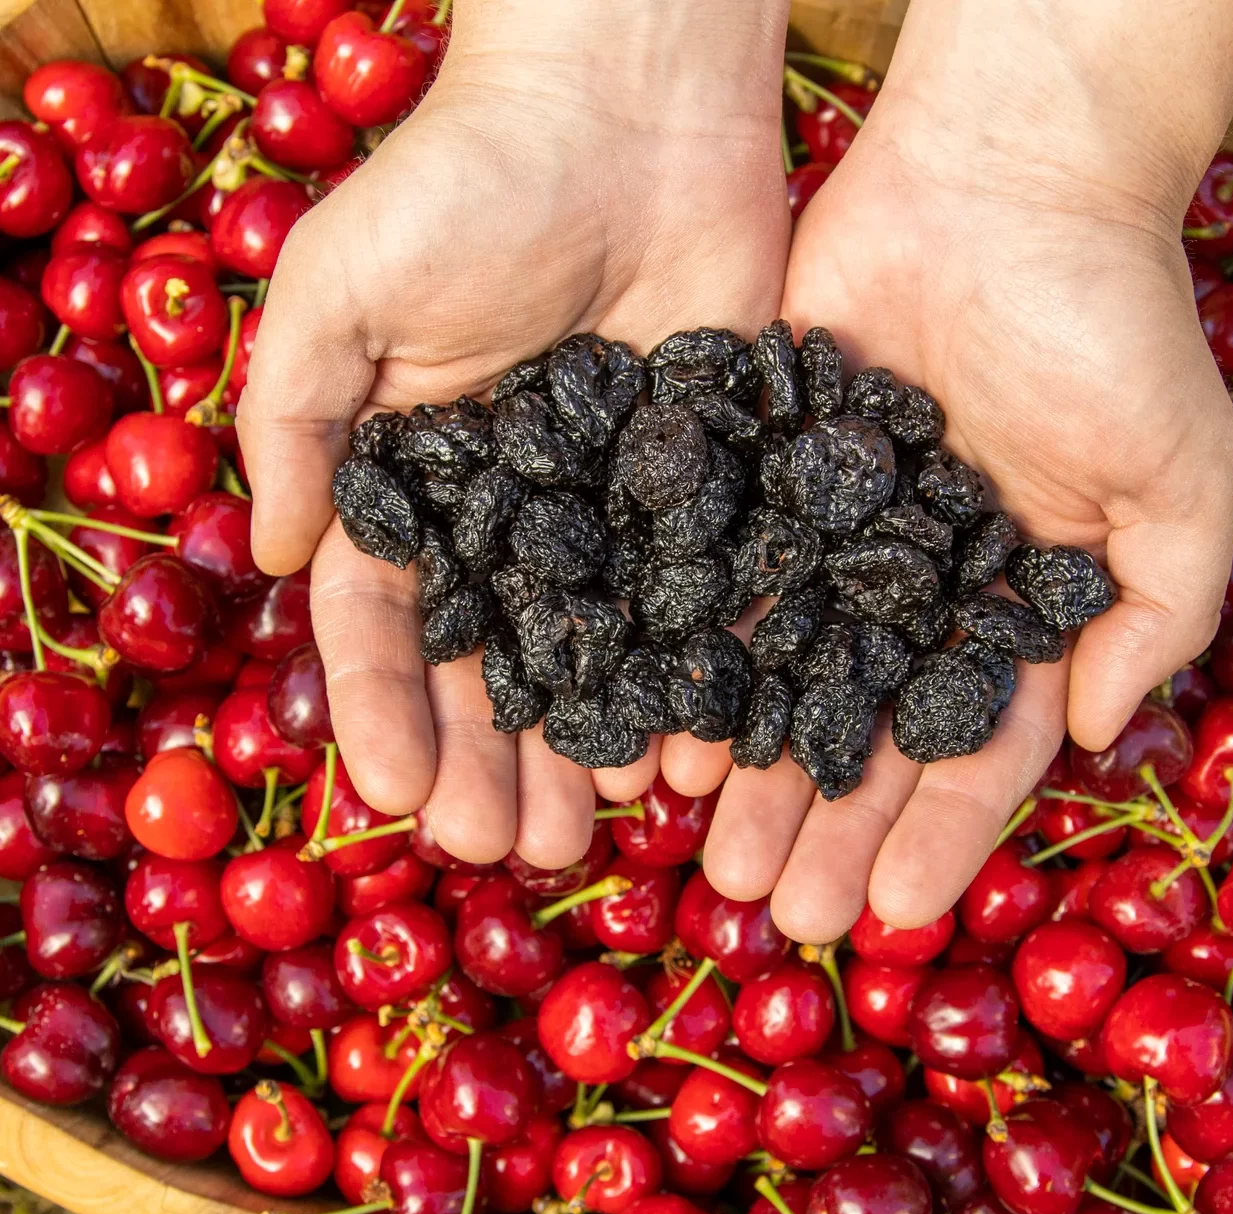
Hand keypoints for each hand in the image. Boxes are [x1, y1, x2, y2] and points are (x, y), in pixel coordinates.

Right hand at [239, 2, 788, 869]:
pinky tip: (684, 754)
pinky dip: (687, 685)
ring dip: (585, 749)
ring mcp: (613, 515)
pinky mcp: (705, 495)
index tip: (394, 797)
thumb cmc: (468, 178)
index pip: (390, 624)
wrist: (632, 103)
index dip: (387, 713)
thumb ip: (295, 423)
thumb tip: (284, 557)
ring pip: (596, 660)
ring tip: (590, 832)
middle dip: (492, 762)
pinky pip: (693, 609)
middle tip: (506, 848)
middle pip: (497, 666)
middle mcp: (513, 517)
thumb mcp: (341, 290)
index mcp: (417, 483)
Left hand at [703, 9, 1232, 941]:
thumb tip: (1096, 733)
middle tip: (779, 911)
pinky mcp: (756, 480)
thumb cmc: (1109, 325)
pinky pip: (718, 589)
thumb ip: (1157, 612)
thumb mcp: (1177, 476)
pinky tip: (664, 738)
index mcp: (1006, 611)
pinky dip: (692, 665)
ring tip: (712, 856)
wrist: (1002, 179)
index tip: (897, 913)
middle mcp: (910, 595)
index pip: (970, 750)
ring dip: (750, 775)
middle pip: (861, 735)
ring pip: (778, 682)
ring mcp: (827, 544)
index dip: (938, 836)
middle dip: (826, 827)